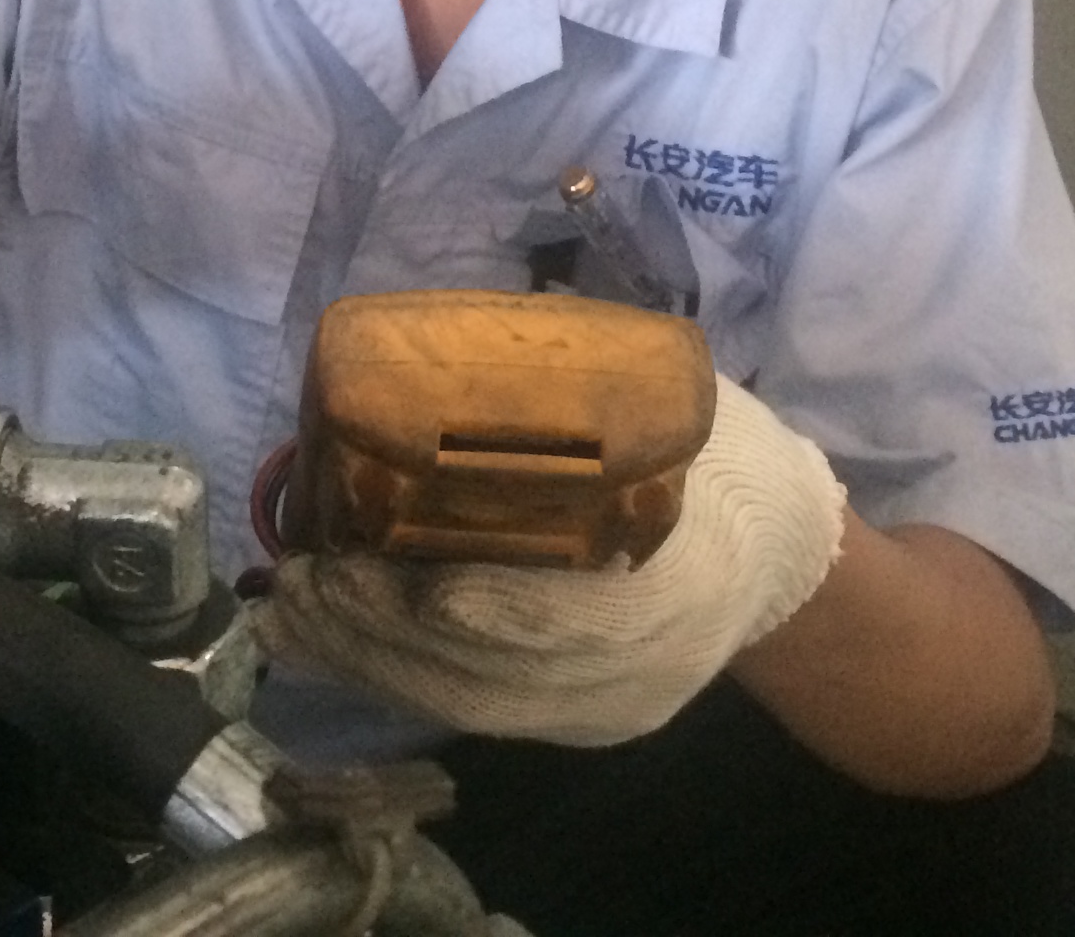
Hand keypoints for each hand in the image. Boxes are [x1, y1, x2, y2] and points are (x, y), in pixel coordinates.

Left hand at [253, 378, 848, 745]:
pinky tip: (329, 639)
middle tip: (303, 576)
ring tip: (289, 608)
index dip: (483, 604)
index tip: (399, 568)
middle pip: (495, 674)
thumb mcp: (677, 415)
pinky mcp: (576, 723)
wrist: (785, 562)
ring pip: (469, 702)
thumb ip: (582, 399)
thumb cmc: (722, 462)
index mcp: (683, 581)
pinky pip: (472, 708)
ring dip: (367, 658)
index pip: (570, 618)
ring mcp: (605, 708)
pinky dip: (392, 674)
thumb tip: (450, 351)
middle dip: (385, 629)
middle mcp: (640, 669)